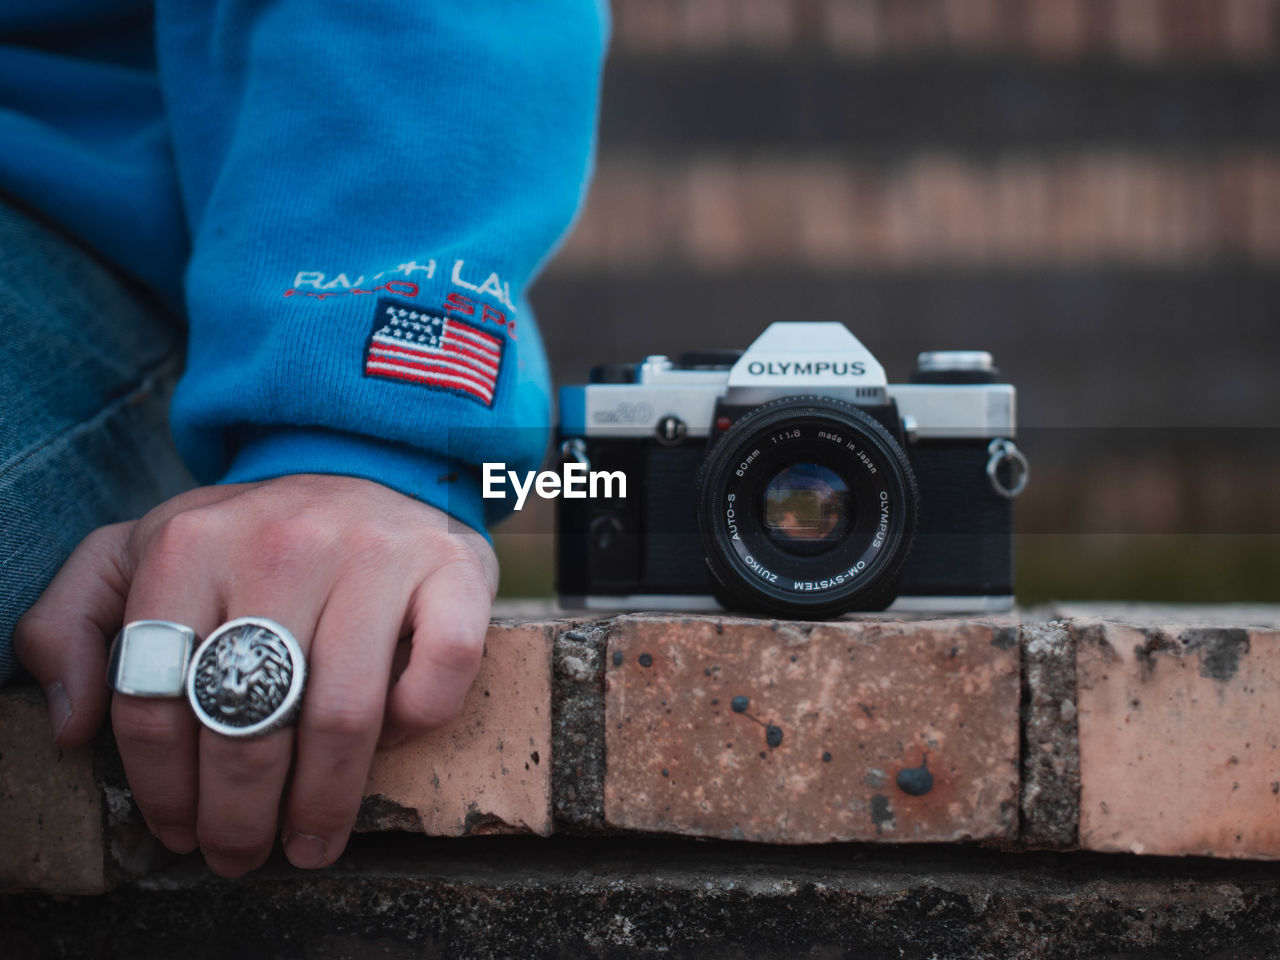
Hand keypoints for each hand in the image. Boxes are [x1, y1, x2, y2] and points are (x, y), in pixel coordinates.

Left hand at [14, 474, 496, 875]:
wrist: (368, 460)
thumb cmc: (250, 534)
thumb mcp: (141, 550)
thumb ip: (74, 622)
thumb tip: (72, 727)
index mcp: (193, 543)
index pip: (157, 699)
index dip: (160, 788)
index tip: (177, 829)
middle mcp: (286, 543)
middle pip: (249, 720)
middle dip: (238, 816)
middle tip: (240, 855)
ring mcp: (377, 554)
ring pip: (345, 715)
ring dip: (323, 802)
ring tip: (311, 842)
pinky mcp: (454, 567)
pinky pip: (442, 671)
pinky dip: (416, 722)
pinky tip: (392, 740)